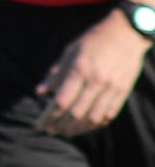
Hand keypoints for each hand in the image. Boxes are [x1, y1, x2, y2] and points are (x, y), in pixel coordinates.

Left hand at [35, 10, 150, 135]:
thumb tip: (40, 92)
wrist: (126, 34)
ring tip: (66, 132)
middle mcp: (96, 82)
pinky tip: (87, 126)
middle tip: (50, 130)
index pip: (62, 101)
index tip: (40, 123)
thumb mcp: (69, 51)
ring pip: (93, 117)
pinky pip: (109, 113)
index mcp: (80, 70)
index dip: (49, 115)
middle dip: (60, 125)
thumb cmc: (93, 40)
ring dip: (78, 128)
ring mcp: (112, 88)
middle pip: (76, 112)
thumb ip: (55, 74)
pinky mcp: (123, 91)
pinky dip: (97, 123)